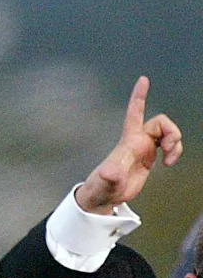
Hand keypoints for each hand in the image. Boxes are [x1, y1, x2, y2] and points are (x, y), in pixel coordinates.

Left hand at [76, 76, 182, 213]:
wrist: (105, 197)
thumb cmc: (101, 187)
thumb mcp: (105, 182)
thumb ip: (109, 176)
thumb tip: (109, 172)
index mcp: (128, 141)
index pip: (135, 113)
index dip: (139, 96)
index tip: (143, 79)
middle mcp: (137, 141)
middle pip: (161, 122)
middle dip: (171, 132)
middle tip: (169, 149)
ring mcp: (144, 149)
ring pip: (168, 133)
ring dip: (176, 143)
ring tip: (170, 159)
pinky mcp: (149, 157)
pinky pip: (169, 145)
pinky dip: (175, 151)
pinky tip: (169, 163)